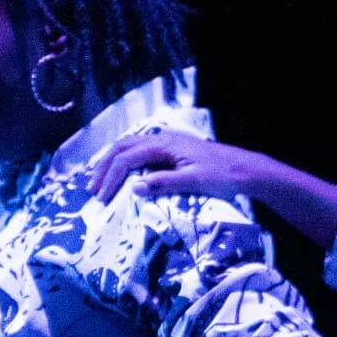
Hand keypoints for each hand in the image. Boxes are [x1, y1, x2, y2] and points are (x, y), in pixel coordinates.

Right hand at [90, 130, 267, 203]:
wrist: (244, 169)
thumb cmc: (222, 176)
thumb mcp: (194, 182)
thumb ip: (164, 183)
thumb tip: (133, 186)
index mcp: (164, 145)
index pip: (126, 158)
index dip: (111, 177)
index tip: (102, 197)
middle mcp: (161, 139)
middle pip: (121, 148)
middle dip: (104, 167)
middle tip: (92, 189)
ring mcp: (166, 143)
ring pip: (129, 147)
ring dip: (112, 162)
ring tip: (99, 180)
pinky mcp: (171, 150)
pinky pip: (140, 151)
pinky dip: (125, 161)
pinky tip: (122, 174)